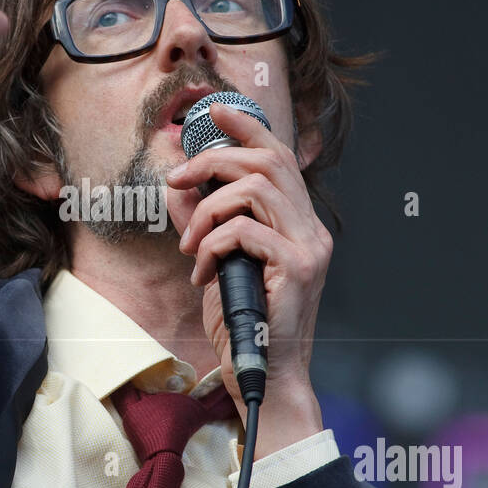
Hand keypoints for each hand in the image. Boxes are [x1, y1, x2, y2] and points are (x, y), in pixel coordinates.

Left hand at [165, 103, 331, 457]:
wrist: (263, 377)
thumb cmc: (242, 325)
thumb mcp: (215, 263)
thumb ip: (202, 222)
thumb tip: (177, 184)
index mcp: (297, 223)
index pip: (278, 155)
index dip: (246, 125)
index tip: (212, 111)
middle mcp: (311, 228)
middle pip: (267, 159)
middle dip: (214, 158)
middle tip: (177, 179)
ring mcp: (309, 247)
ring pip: (255, 187)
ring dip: (208, 209)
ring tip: (189, 244)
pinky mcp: (297, 268)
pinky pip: (244, 230)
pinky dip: (212, 244)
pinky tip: (202, 272)